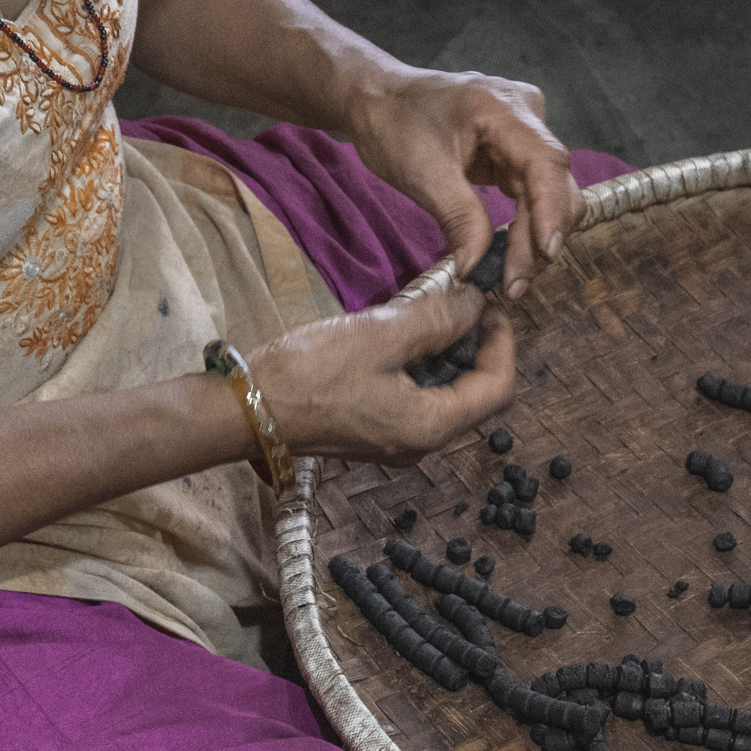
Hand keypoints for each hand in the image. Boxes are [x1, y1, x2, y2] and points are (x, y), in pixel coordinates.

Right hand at [247, 283, 515, 466]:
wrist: (247, 408)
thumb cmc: (313, 372)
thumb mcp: (384, 333)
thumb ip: (439, 318)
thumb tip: (477, 305)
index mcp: (433, 427)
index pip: (498, 388)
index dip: (504, 343)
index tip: (491, 306)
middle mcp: (422, 445)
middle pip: (476, 397)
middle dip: (478, 349)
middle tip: (466, 306)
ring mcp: (396, 443)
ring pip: (446, 399)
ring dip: (449, 357)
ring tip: (434, 314)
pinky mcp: (373, 434)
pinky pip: (416, 402)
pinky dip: (422, 369)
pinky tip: (403, 338)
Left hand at [345, 68, 583, 298]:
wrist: (379, 101)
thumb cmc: (394, 124)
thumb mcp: (422, 174)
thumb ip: (459, 217)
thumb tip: (479, 267)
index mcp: (502, 107)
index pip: (545, 162)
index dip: (551, 210)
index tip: (544, 253)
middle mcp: (525, 114)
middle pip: (553, 182)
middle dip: (540, 236)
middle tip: (515, 283)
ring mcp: (523, 133)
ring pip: (548, 193)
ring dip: (535, 238)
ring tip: (512, 278)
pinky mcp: (514, 153)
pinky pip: (531, 194)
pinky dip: (524, 227)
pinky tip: (511, 256)